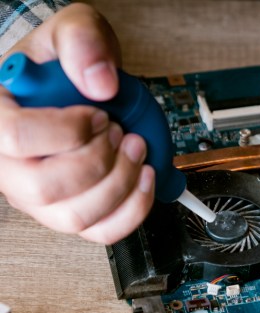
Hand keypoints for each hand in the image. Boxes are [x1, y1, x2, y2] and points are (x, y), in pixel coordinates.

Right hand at [0, 3, 154, 243]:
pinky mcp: (70, 213)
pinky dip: (133, 210)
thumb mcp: (71, 31)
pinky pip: (100, 232)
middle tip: (124, 134)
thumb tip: (101, 83)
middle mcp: (10, 166)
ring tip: (138, 150)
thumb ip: (83, 42)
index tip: (100, 115)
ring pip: (75, 216)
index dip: (68, 130)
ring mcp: (38, 196)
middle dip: (100, 161)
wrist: (72, 88)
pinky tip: (145, 179)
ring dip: (121, 185)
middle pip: (45, 188)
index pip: (15, 138)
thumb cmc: (62, 66)